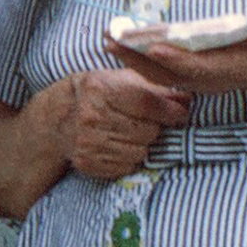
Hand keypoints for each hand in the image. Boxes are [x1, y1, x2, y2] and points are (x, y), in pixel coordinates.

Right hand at [52, 67, 189, 180]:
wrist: (58, 118)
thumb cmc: (97, 94)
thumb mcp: (121, 79)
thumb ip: (155, 86)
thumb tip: (187, 98)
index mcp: (101, 89)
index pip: (147, 103)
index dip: (170, 111)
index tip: (180, 113)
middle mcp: (92, 116)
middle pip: (148, 131)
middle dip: (155, 128)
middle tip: (147, 122)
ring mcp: (88, 142)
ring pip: (140, 152)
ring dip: (143, 145)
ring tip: (131, 133)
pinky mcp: (88, 163)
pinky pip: (127, 167)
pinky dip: (130, 158)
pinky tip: (120, 145)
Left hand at [105, 8, 246, 107]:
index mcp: (229, 68)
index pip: (195, 66)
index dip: (172, 58)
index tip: (150, 46)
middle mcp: (209, 78)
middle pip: (166, 73)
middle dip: (137, 58)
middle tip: (109, 39)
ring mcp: (200, 80)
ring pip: (159, 74)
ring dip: (133, 59)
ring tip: (107, 40)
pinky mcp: (195, 75)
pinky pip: (162, 72)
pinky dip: (141, 60)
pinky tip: (124, 47)